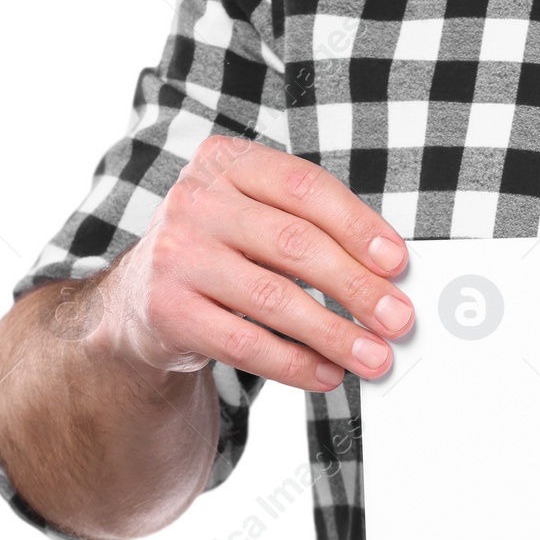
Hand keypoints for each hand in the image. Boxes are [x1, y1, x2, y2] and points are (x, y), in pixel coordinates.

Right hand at [91, 135, 413, 390]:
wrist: (142, 298)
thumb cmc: (225, 253)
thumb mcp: (260, 220)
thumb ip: (315, 233)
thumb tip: (388, 278)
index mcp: (228, 164)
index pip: (305, 187)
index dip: (358, 226)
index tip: (397, 262)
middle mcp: (196, 202)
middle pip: (295, 244)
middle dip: (357, 287)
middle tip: (398, 319)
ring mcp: (177, 255)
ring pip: (273, 299)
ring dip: (335, 334)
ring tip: (374, 357)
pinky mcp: (167, 310)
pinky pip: (245, 344)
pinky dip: (295, 364)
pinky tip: (327, 374)